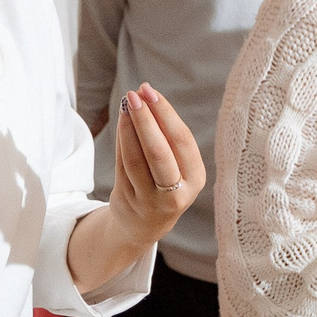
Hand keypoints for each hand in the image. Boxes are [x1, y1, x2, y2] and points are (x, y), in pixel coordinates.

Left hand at [109, 85, 203, 244]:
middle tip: (135, 94)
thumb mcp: (176, 165)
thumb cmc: (164, 183)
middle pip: (159, 152)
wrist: (144, 224)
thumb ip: (165, 136)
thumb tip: (146, 96)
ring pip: (136, 160)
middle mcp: (176, 193)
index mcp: (195, 178)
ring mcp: (150, 200)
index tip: (151, 92)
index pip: (182, 141)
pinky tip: (121, 123)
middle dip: (146, 120)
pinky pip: (122, 166)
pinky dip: (121, 142)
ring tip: (125, 105)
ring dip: (129, 128)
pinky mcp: (128, 201)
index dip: (166, 114)